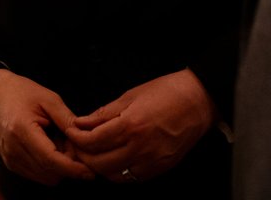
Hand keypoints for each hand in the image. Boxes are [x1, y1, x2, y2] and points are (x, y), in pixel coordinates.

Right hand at [0, 69, 96, 185]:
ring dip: (58, 167)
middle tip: (73, 145)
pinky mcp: (10, 163)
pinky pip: (35, 174)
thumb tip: (85, 139)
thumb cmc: (21, 92)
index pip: (50, 160)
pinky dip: (47, 167)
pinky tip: (49, 147)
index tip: (89, 171)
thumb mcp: (49, 98)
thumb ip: (67, 120)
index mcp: (21, 130)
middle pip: (49, 172)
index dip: (72, 168)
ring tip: (59, 143)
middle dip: (67, 165)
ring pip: (43, 177)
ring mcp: (9, 158)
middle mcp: (13, 149)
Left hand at [62, 69, 214, 182]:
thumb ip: (104, 113)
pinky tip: (114, 161)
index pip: (93, 141)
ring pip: (114, 175)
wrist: (198, 102)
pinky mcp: (160, 168)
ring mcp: (151, 161)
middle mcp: (140, 147)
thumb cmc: (167, 93)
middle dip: (83, 155)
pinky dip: (118, 173)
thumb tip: (82, 122)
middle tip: (78, 145)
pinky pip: (132, 178)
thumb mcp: (130, 95)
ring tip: (93, 154)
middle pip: (99, 163)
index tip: (72, 133)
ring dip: (99, 167)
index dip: (77, 139)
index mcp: (131, 125)